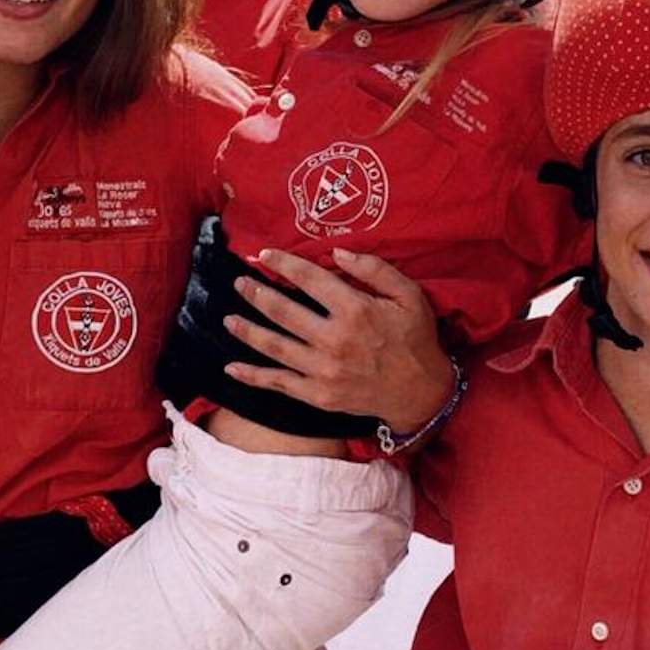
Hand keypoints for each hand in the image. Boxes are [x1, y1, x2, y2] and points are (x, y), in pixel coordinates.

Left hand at [221, 248, 450, 429]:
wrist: (420, 393)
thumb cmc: (415, 338)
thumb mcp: (408, 295)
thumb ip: (374, 270)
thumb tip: (338, 253)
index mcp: (356, 310)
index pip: (309, 279)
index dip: (283, 264)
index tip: (263, 255)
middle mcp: (335, 339)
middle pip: (284, 311)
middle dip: (256, 294)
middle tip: (239, 282)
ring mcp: (324, 370)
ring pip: (275, 346)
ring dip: (248, 331)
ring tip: (228, 318)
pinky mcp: (319, 395)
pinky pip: (279, 383)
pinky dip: (253, 375)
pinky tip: (232, 367)